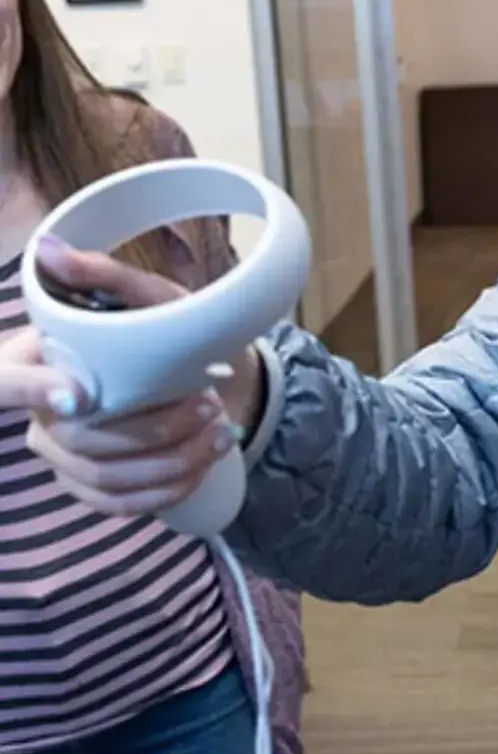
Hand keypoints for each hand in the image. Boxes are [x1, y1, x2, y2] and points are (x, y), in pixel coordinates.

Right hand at [4, 239, 264, 517]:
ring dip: (172, 460)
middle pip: (78, 439)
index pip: (2, 381)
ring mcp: (64, 455)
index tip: (80, 397)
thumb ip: (102, 274)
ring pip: (104, 477)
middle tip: (208, 404)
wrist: (208, 375)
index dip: (26, 391)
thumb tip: (50, 248)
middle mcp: (41, 413)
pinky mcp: (92, 485)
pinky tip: (204, 465)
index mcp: (37, 360)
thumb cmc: (167, 332)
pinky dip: (168, 490)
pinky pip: (120, 504)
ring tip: (220, 431)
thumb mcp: (149, 297)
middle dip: (153, 429)